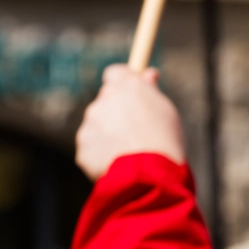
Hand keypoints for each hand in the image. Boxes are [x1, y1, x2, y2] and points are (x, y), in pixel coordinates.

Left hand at [74, 65, 185, 180]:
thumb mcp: (165, 110)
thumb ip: (151, 90)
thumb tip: (147, 74)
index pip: (115, 73)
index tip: (133, 91)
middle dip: (117, 113)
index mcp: (123, 87)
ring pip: (97, 127)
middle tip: (136, 131)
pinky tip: (121, 166)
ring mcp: (89, 126)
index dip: (124, 83)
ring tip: (131, 154)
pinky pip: (93, 150)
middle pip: (106, 102)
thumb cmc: (164, 140)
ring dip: (109, 136)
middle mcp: (102, 102)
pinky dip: (103, 156)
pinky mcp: (83, 150)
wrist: (149, 175)